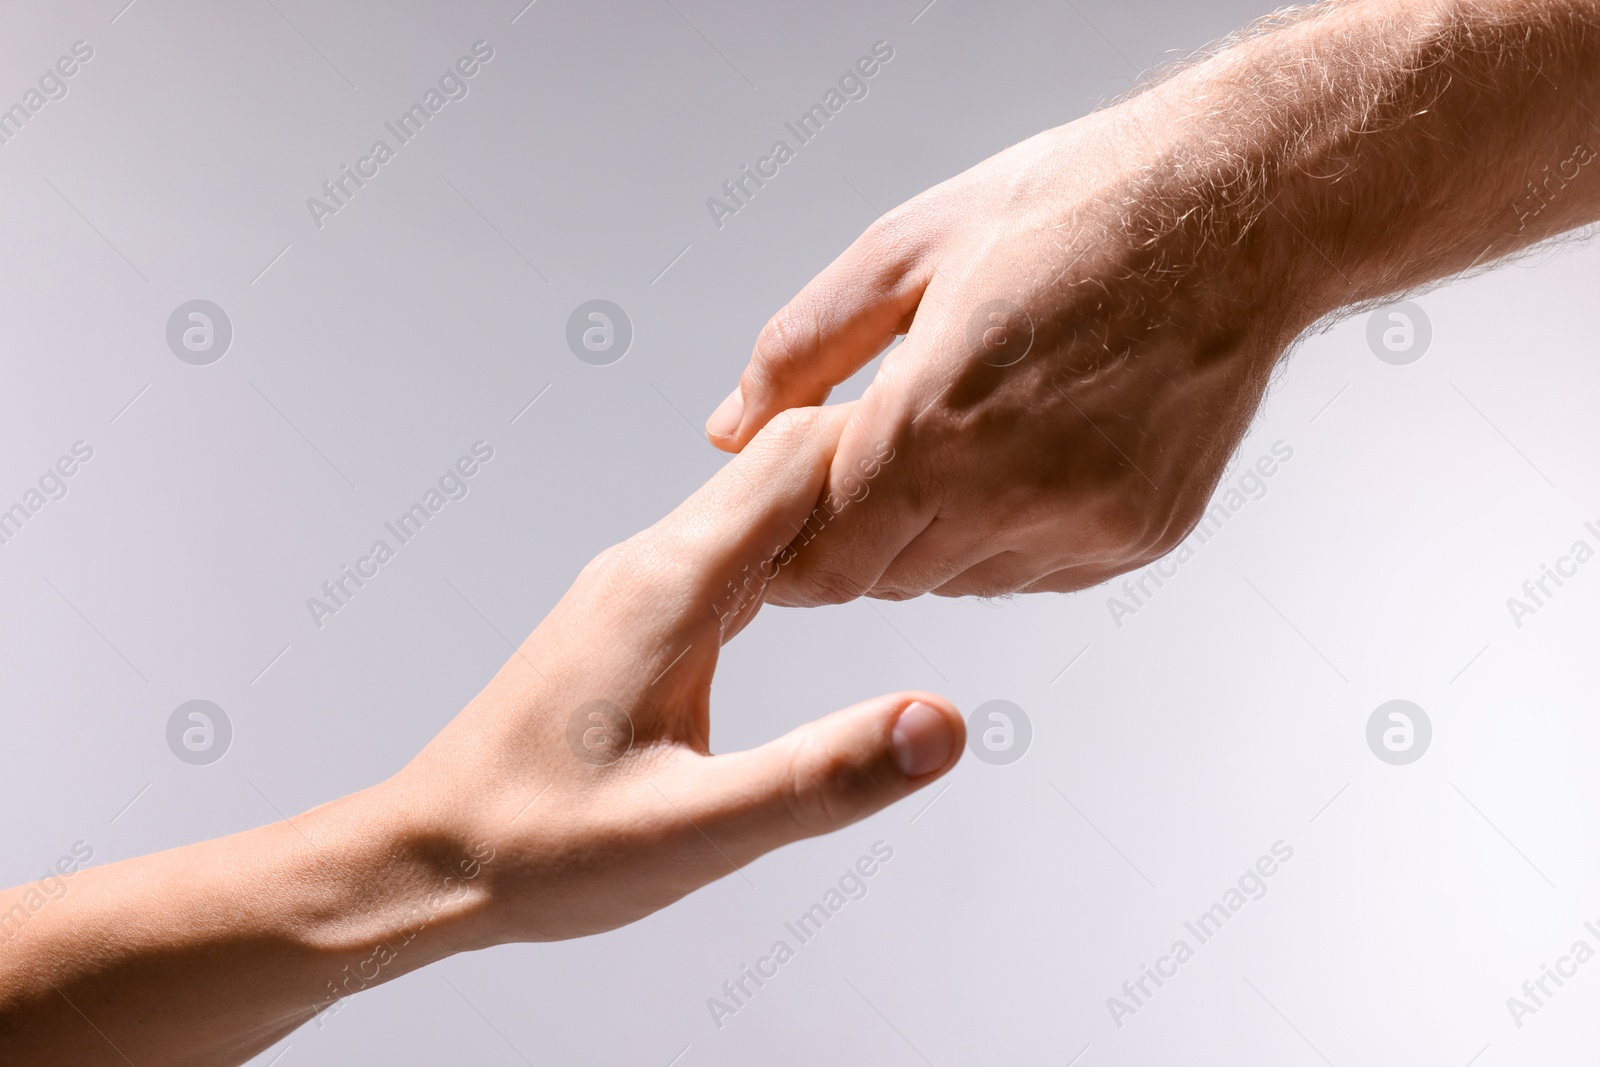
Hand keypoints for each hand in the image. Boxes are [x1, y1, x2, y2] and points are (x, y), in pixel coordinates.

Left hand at [402, 402, 963, 944]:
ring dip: (839, 508)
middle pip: (781, 463)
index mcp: (671, 586)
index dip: (891, 449)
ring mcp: (636, 584)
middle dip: (877, 466)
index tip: (971, 468)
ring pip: (756, 502)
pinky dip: (795, 551)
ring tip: (922, 535)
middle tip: (971, 494)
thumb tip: (940, 724)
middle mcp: (650, 563)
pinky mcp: (632, 614)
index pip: (799, 458)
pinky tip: (827, 590)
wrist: (428, 854)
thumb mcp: (694, 831)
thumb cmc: (538, 846)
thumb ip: (822, 777)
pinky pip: (730, 547)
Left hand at [705, 0, 1599, 603]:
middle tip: (862, 462)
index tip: (781, 524)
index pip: (823, 555)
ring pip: (955, 581)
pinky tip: (1015, 458)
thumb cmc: (1078, 209)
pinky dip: (1001, 536)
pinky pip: (1031, 572)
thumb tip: (732, 427)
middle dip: (852, 535)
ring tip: (950, 441)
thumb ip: (802, 352)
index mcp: (938, 419)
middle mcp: (1013, 491)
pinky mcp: (1133, 536)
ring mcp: (1083, 522)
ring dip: (927, 537)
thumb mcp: (903, 250)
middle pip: (883, 577)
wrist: (1239, 211)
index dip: (790, 549)